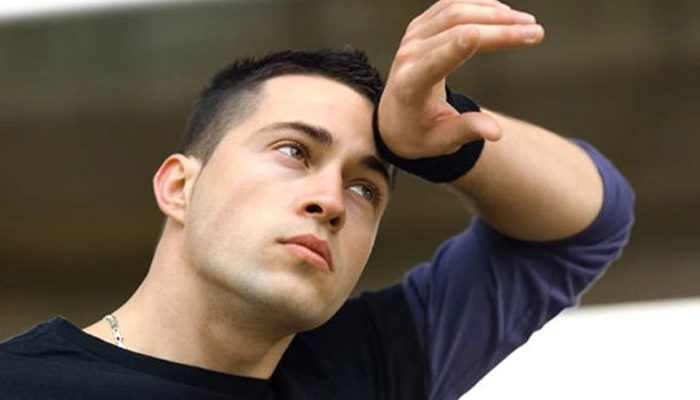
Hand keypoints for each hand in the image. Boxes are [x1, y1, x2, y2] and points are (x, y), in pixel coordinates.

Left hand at [378, 0, 544, 158]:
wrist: (394, 117)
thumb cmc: (420, 132)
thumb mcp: (442, 141)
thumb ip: (467, 131)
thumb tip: (496, 133)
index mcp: (411, 86)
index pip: (432, 64)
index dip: (454, 49)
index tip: (476, 36)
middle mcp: (408, 56)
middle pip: (455, 32)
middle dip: (499, 31)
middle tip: (536, 33)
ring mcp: (413, 37)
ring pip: (455, 12)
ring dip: (494, 13)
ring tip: (528, 23)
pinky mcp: (421, 26)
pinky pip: (452, 6)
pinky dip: (480, 5)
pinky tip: (505, 13)